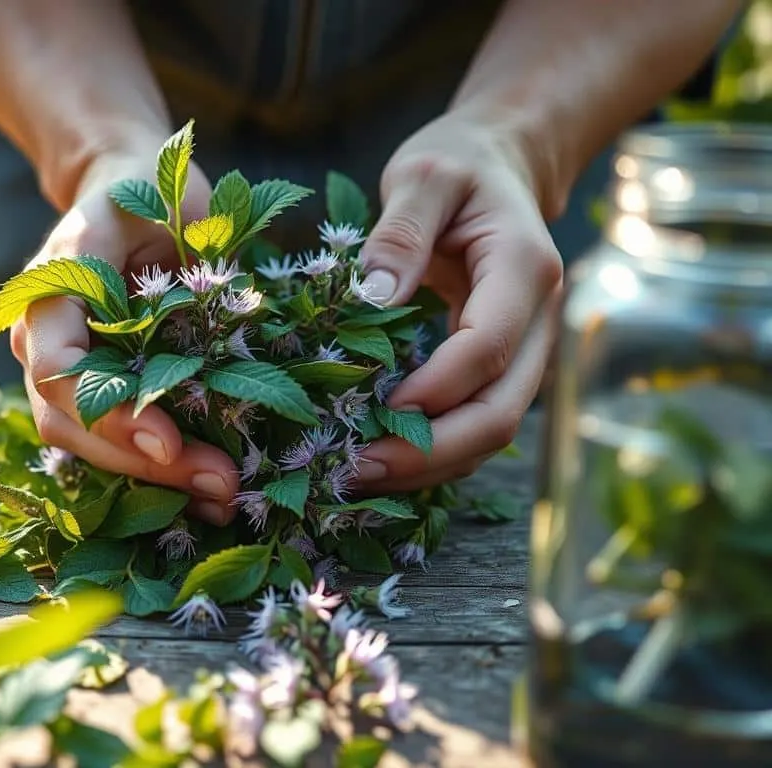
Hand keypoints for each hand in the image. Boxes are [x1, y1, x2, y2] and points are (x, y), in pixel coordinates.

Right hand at [9, 144, 239, 523]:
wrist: (127, 189)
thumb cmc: (149, 189)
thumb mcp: (160, 200)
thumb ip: (169, 260)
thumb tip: (200, 349)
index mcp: (48, 293)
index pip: (59, 373)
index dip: (111, 414)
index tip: (171, 442)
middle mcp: (40, 339)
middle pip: (72, 423)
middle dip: (145, 463)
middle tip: (220, 486)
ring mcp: (60, 367)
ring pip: (87, 444)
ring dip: (154, 479)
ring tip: (223, 498)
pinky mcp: (93, 385)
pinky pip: (111, 438)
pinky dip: (157, 470)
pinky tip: (206, 491)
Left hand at [354, 113, 562, 492]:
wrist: (499, 166)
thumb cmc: (457, 164)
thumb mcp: (422, 175)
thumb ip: (400, 231)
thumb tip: (374, 299)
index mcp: (524, 270)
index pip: (486, 348)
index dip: (432, 389)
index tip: (369, 409)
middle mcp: (538, 321)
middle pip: (500, 411)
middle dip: (430, 452)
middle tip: (356, 470)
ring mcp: (525, 348)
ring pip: (492, 429)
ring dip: (430, 463)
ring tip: (359, 475)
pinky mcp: (500, 364)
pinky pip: (474, 421)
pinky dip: (433, 449)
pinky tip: (383, 457)